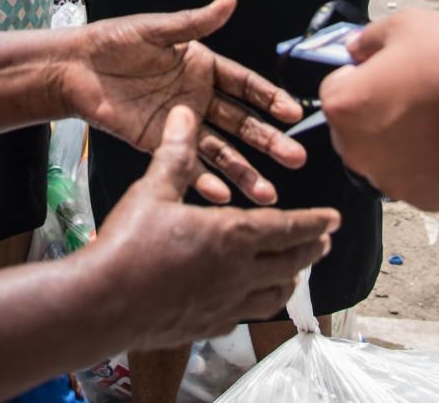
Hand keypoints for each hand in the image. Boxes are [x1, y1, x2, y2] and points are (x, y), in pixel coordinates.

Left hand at [65, 0, 306, 204]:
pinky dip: (204, 182)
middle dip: (268, 141)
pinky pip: (186, 165)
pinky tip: (222, 197)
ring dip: (244, 172)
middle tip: (295, 158)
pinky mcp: (159, 145)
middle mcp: (198, 98)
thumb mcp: (156, 30)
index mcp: (203, 67)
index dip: (268, 99)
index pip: (245, 85)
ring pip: (221, 151)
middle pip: (241, 123)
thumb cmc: (114, 42)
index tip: (292, 113)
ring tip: (268, 194)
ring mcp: (181, 124)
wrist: (75, 69)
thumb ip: (196, 22)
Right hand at [93, 106, 337, 349]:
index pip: (289, 227)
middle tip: (324, 242)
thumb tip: (185, 113)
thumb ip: (176, 153)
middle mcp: (240, 273)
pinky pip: (248, 315)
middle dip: (312, 249)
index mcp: (233, 235)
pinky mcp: (210, 326)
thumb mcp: (153, 190)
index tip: (334, 219)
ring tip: (294, 271)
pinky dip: (260, 304)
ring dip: (291, 278)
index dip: (315, 222)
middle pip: (292, 262)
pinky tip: (250, 300)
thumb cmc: (129, 245)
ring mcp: (227, 304)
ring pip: (275, 295)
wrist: (104, 303)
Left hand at [318, 9, 438, 209]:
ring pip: (383, 155)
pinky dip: (425, 164)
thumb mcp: (404, 26)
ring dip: (398, 140)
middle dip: (375, 111)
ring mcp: (388, 180)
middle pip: (354, 127)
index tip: (390, 71)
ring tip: (437, 118)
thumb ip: (367, 39)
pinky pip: (413, 178)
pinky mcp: (421, 200)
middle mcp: (356, 151)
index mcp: (344, 107)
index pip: (335, 89)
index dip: (361, 75)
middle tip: (417, 93)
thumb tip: (353, 49)